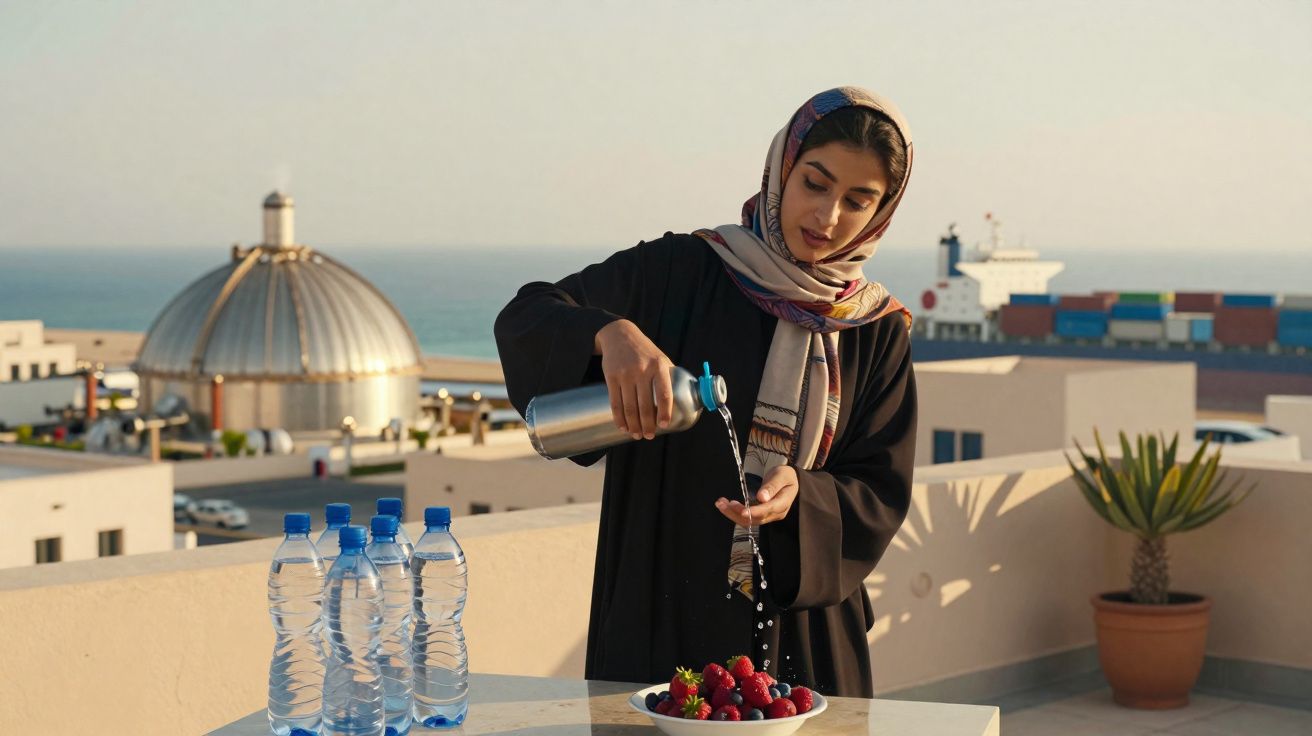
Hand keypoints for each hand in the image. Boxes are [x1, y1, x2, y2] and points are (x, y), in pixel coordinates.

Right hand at [593, 319, 674, 439]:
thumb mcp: (661, 358)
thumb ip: (669, 376)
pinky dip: (619, 418)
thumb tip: (684, 397)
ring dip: (633, 425)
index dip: (664, 412)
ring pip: (629, 407)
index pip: (664, 393)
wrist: (620, 335)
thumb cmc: (645, 351)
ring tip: (637, 434)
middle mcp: (642, 370)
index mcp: (659, 366)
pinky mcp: (611, 376)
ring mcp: (625, 374)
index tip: (664, 425)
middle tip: (649, 435)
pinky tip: (623, 426)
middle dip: (647, 425)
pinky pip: (615, 402)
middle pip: (645, 405)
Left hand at [715, 465, 798, 526]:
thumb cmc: (785, 476)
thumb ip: (772, 486)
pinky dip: (735, 513)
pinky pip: (748, 518)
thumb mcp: (781, 476)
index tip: (742, 510)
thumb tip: (762, 497)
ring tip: (720, 503)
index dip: (754, 512)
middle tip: (722, 503)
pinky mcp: (761, 515)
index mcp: (782, 503)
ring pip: (749, 521)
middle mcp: (775, 513)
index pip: (767, 510)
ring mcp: (768, 516)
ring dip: (733, 514)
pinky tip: (726, 506)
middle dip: (737, 513)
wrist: (790, 480)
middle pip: (755, 519)